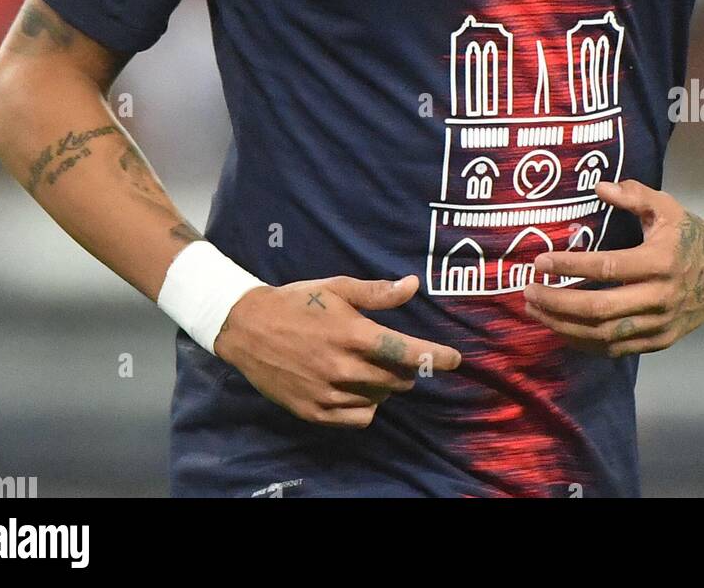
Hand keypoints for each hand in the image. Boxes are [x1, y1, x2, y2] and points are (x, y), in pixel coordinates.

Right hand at [213, 273, 461, 425]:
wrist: (248, 328)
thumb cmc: (298, 302)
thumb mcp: (338, 288)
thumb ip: (378, 292)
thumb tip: (414, 285)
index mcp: (353, 334)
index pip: (406, 351)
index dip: (435, 357)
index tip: (455, 360)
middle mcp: (344, 367)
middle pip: (397, 381)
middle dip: (405, 371)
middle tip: (395, 357)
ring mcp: (329, 393)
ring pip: (379, 400)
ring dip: (383, 387)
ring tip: (366, 368)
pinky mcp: (315, 412)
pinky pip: (358, 418)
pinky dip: (365, 406)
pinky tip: (355, 389)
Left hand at [523, 179, 703, 356]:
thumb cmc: (688, 235)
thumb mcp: (665, 207)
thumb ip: (633, 194)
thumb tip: (599, 186)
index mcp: (660, 262)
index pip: (607, 268)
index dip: (571, 266)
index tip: (540, 262)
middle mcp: (660, 298)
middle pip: (601, 309)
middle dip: (559, 303)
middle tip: (529, 291)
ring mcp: (661, 324)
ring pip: (605, 335)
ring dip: (565, 326)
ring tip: (536, 310)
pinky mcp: (660, 341)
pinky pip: (617, 349)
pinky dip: (586, 342)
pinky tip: (562, 329)